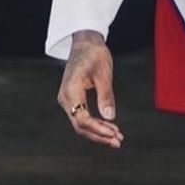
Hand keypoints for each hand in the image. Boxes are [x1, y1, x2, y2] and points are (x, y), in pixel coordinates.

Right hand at [58, 30, 122, 148]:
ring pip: (80, 124)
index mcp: (71, 90)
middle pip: (80, 125)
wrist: (85, 43)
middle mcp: (65, 97)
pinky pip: (81, 117)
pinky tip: (109, 128)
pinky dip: (95, 124)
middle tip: (118, 142)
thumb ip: (106, 95)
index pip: (82, 118)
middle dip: (99, 135)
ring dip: (98, 133)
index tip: (114, 134)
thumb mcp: (104, 73)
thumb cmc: (95, 54)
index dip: (98, 129)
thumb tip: (110, 117)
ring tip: (117, 138)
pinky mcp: (71, 99)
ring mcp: (66, 99)